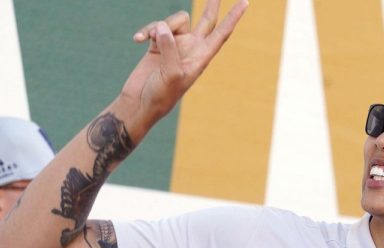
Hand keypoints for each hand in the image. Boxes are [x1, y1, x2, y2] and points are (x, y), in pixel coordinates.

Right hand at [121, 0, 248, 123]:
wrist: (141, 102)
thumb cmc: (161, 94)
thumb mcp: (171, 73)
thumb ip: (170, 47)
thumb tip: (163, 26)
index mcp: (201, 57)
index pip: (221, 33)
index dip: (233, 18)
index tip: (245, 3)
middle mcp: (191, 48)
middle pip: (206, 21)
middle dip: (212, 5)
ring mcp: (175, 45)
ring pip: (174, 20)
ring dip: (160, 25)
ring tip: (148, 39)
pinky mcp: (158, 44)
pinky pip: (155, 27)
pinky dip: (146, 31)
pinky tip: (137, 40)